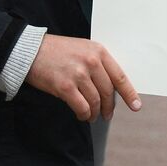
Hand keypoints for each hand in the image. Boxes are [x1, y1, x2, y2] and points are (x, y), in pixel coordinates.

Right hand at [25, 34, 141, 121]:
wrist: (30, 51)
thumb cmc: (56, 51)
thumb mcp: (83, 49)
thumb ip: (97, 64)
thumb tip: (109, 87)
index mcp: (98, 51)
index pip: (119, 76)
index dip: (129, 93)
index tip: (136, 105)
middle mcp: (91, 62)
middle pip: (108, 92)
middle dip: (109, 107)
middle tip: (107, 114)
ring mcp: (78, 74)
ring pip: (95, 101)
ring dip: (95, 112)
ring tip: (92, 116)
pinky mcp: (64, 87)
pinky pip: (81, 106)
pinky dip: (83, 114)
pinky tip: (82, 116)